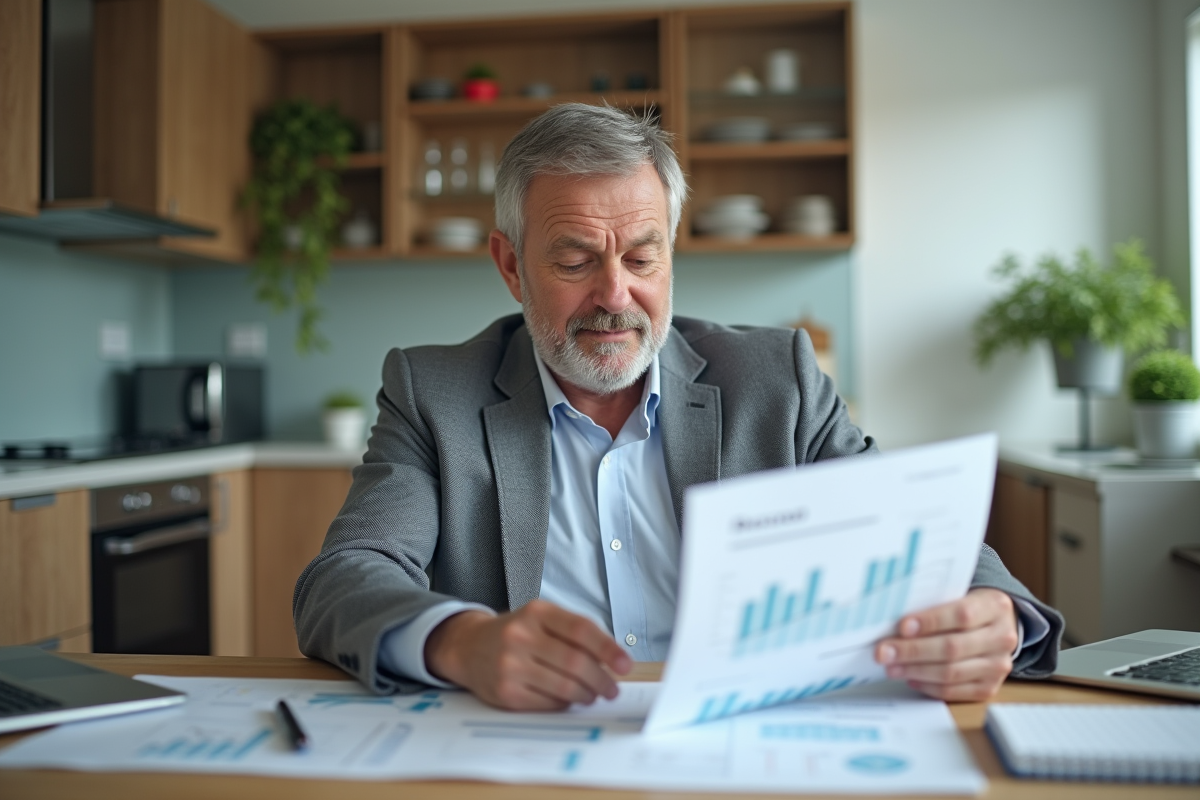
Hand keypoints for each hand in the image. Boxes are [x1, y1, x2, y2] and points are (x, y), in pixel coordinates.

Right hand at [424, 600, 632, 710]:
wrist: (469, 647)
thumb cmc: (515, 633)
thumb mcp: (541, 618)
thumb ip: (574, 632)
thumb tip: (612, 659)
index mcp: (536, 612)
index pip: (581, 629)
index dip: (608, 648)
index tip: (625, 665)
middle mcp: (520, 636)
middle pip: (575, 662)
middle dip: (601, 680)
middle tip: (611, 688)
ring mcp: (510, 666)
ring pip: (564, 687)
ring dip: (586, 695)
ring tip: (592, 694)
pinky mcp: (506, 693)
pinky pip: (548, 703)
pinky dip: (564, 704)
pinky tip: (568, 699)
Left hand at [874, 588, 1018, 700]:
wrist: (997, 625)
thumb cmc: (968, 607)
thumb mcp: (959, 595)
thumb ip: (933, 604)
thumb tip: (893, 620)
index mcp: (995, 606)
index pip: (962, 615)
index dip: (930, 622)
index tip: (902, 627)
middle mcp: (1002, 637)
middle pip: (953, 648)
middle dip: (913, 651)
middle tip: (884, 652)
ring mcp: (998, 665)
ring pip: (951, 672)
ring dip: (915, 671)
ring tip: (891, 666)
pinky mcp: (990, 687)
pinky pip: (954, 691)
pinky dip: (928, 686)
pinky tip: (910, 678)